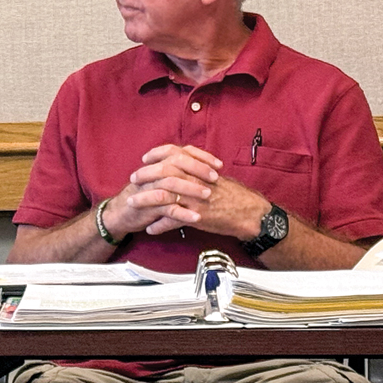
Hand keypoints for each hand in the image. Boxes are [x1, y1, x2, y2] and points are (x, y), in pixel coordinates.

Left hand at [130, 144, 270, 237]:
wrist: (250, 213)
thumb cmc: (233, 194)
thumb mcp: (214, 177)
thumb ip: (197, 171)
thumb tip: (182, 167)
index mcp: (199, 169)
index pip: (174, 153)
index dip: (157, 154)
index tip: (145, 158)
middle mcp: (195, 181)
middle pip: (163, 173)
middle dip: (145, 175)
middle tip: (133, 178)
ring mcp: (194, 199)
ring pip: (162, 196)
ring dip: (144, 200)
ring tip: (132, 203)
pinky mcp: (197, 216)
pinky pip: (173, 221)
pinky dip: (159, 225)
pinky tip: (150, 229)